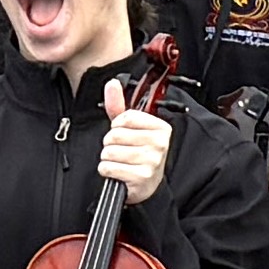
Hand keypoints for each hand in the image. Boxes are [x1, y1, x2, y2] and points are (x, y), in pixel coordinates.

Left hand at [95, 80, 168, 202]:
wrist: (147, 186)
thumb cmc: (139, 154)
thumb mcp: (131, 129)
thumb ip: (119, 105)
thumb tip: (112, 83)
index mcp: (161, 128)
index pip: (126, 117)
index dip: (117, 126)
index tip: (122, 133)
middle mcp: (159, 144)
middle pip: (115, 135)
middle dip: (111, 143)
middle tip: (122, 150)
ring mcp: (151, 161)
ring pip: (110, 152)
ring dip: (108, 158)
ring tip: (120, 161)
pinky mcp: (141, 177)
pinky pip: (109, 167)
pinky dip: (107, 170)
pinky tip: (118, 172)